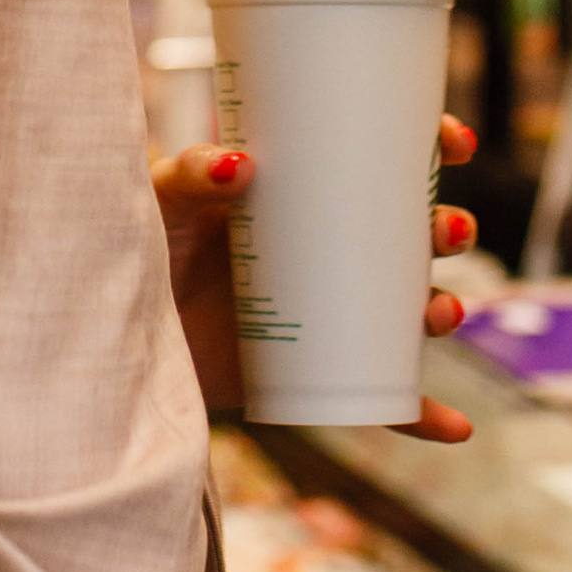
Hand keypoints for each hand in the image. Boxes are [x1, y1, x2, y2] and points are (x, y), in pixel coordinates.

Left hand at [154, 118, 479, 443]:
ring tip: (439, 314)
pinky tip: (455, 428)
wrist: (116, 339)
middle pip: (411, 235)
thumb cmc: (140, 252)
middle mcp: (329, 251)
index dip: (430, 147)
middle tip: (445, 233)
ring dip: (442, 309)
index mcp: (305, 195)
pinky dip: (421, 416)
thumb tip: (240, 162)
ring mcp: (328, 315)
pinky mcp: (317, 376)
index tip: (456, 143)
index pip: (381, 161)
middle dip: (447, 230)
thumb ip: (189, 174)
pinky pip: (382, 401)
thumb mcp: (162, 202)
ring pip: (408, 311)